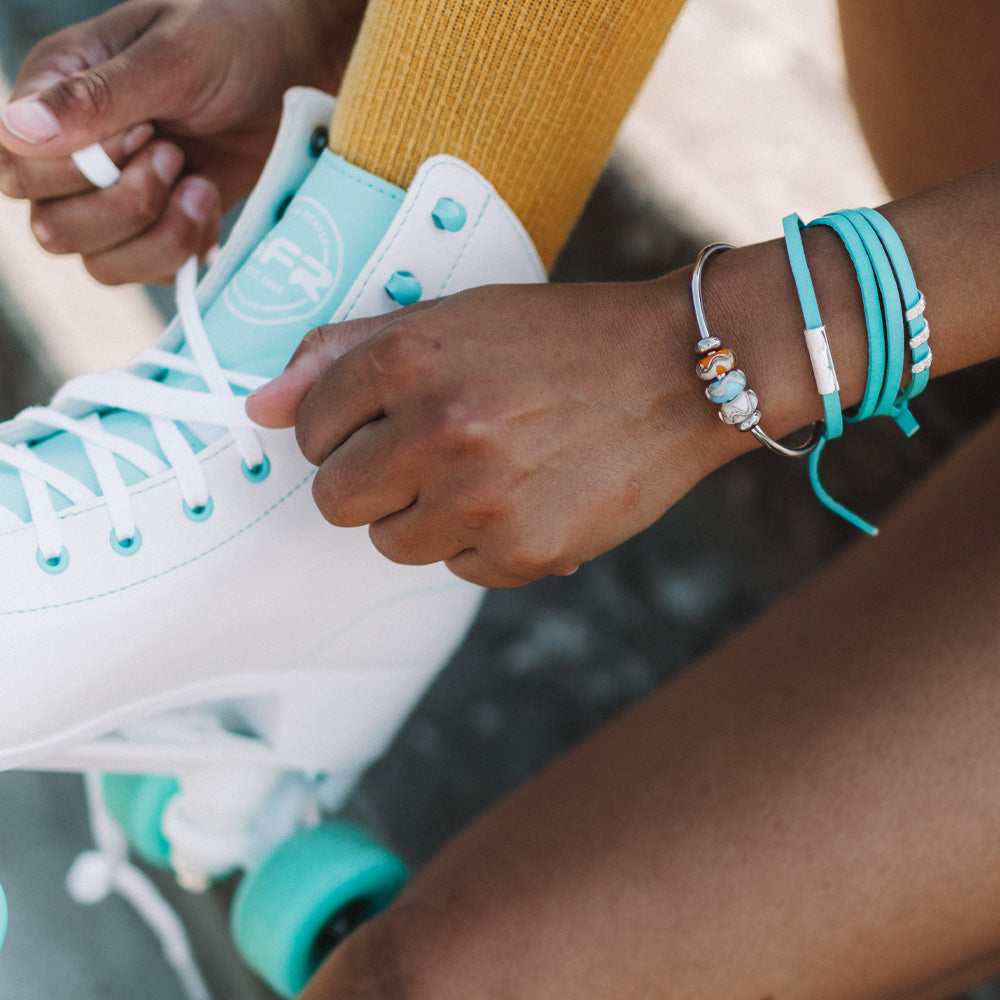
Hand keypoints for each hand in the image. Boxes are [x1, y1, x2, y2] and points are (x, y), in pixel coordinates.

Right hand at [0, 0, 364, 283]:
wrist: (300, 68)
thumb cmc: (235, 39)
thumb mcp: (173, 55)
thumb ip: (99, 96)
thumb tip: (18, 128)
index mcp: (57, 93)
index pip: (19, 170)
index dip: (77, 172)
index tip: (144, 132)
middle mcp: (76, 153)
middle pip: (54, 229)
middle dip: (126, 206)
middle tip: (176, 155)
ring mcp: (119, 198)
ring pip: (101, 264)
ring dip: (159, 235)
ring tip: (201, 184)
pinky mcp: (164, 228)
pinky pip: (152, 274)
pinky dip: (185, 250)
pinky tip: (209, 202)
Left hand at [247, 278, 737, 586]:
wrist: (680, 371)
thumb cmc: (564, 339)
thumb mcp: (454, 320)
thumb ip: (346, 356)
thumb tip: (259, 406)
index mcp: (410, 359)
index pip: (307, 426)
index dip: (339, 427)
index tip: (377, 421)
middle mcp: (439, 432)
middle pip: (334, 500)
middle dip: (368, 480)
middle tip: (424, 454)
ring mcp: (482, 501)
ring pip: (392, 543)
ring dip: (422, 515)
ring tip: (482, 473)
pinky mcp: (525, 554)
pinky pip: (459, 568)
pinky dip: (480, 541)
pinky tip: (524, 496)